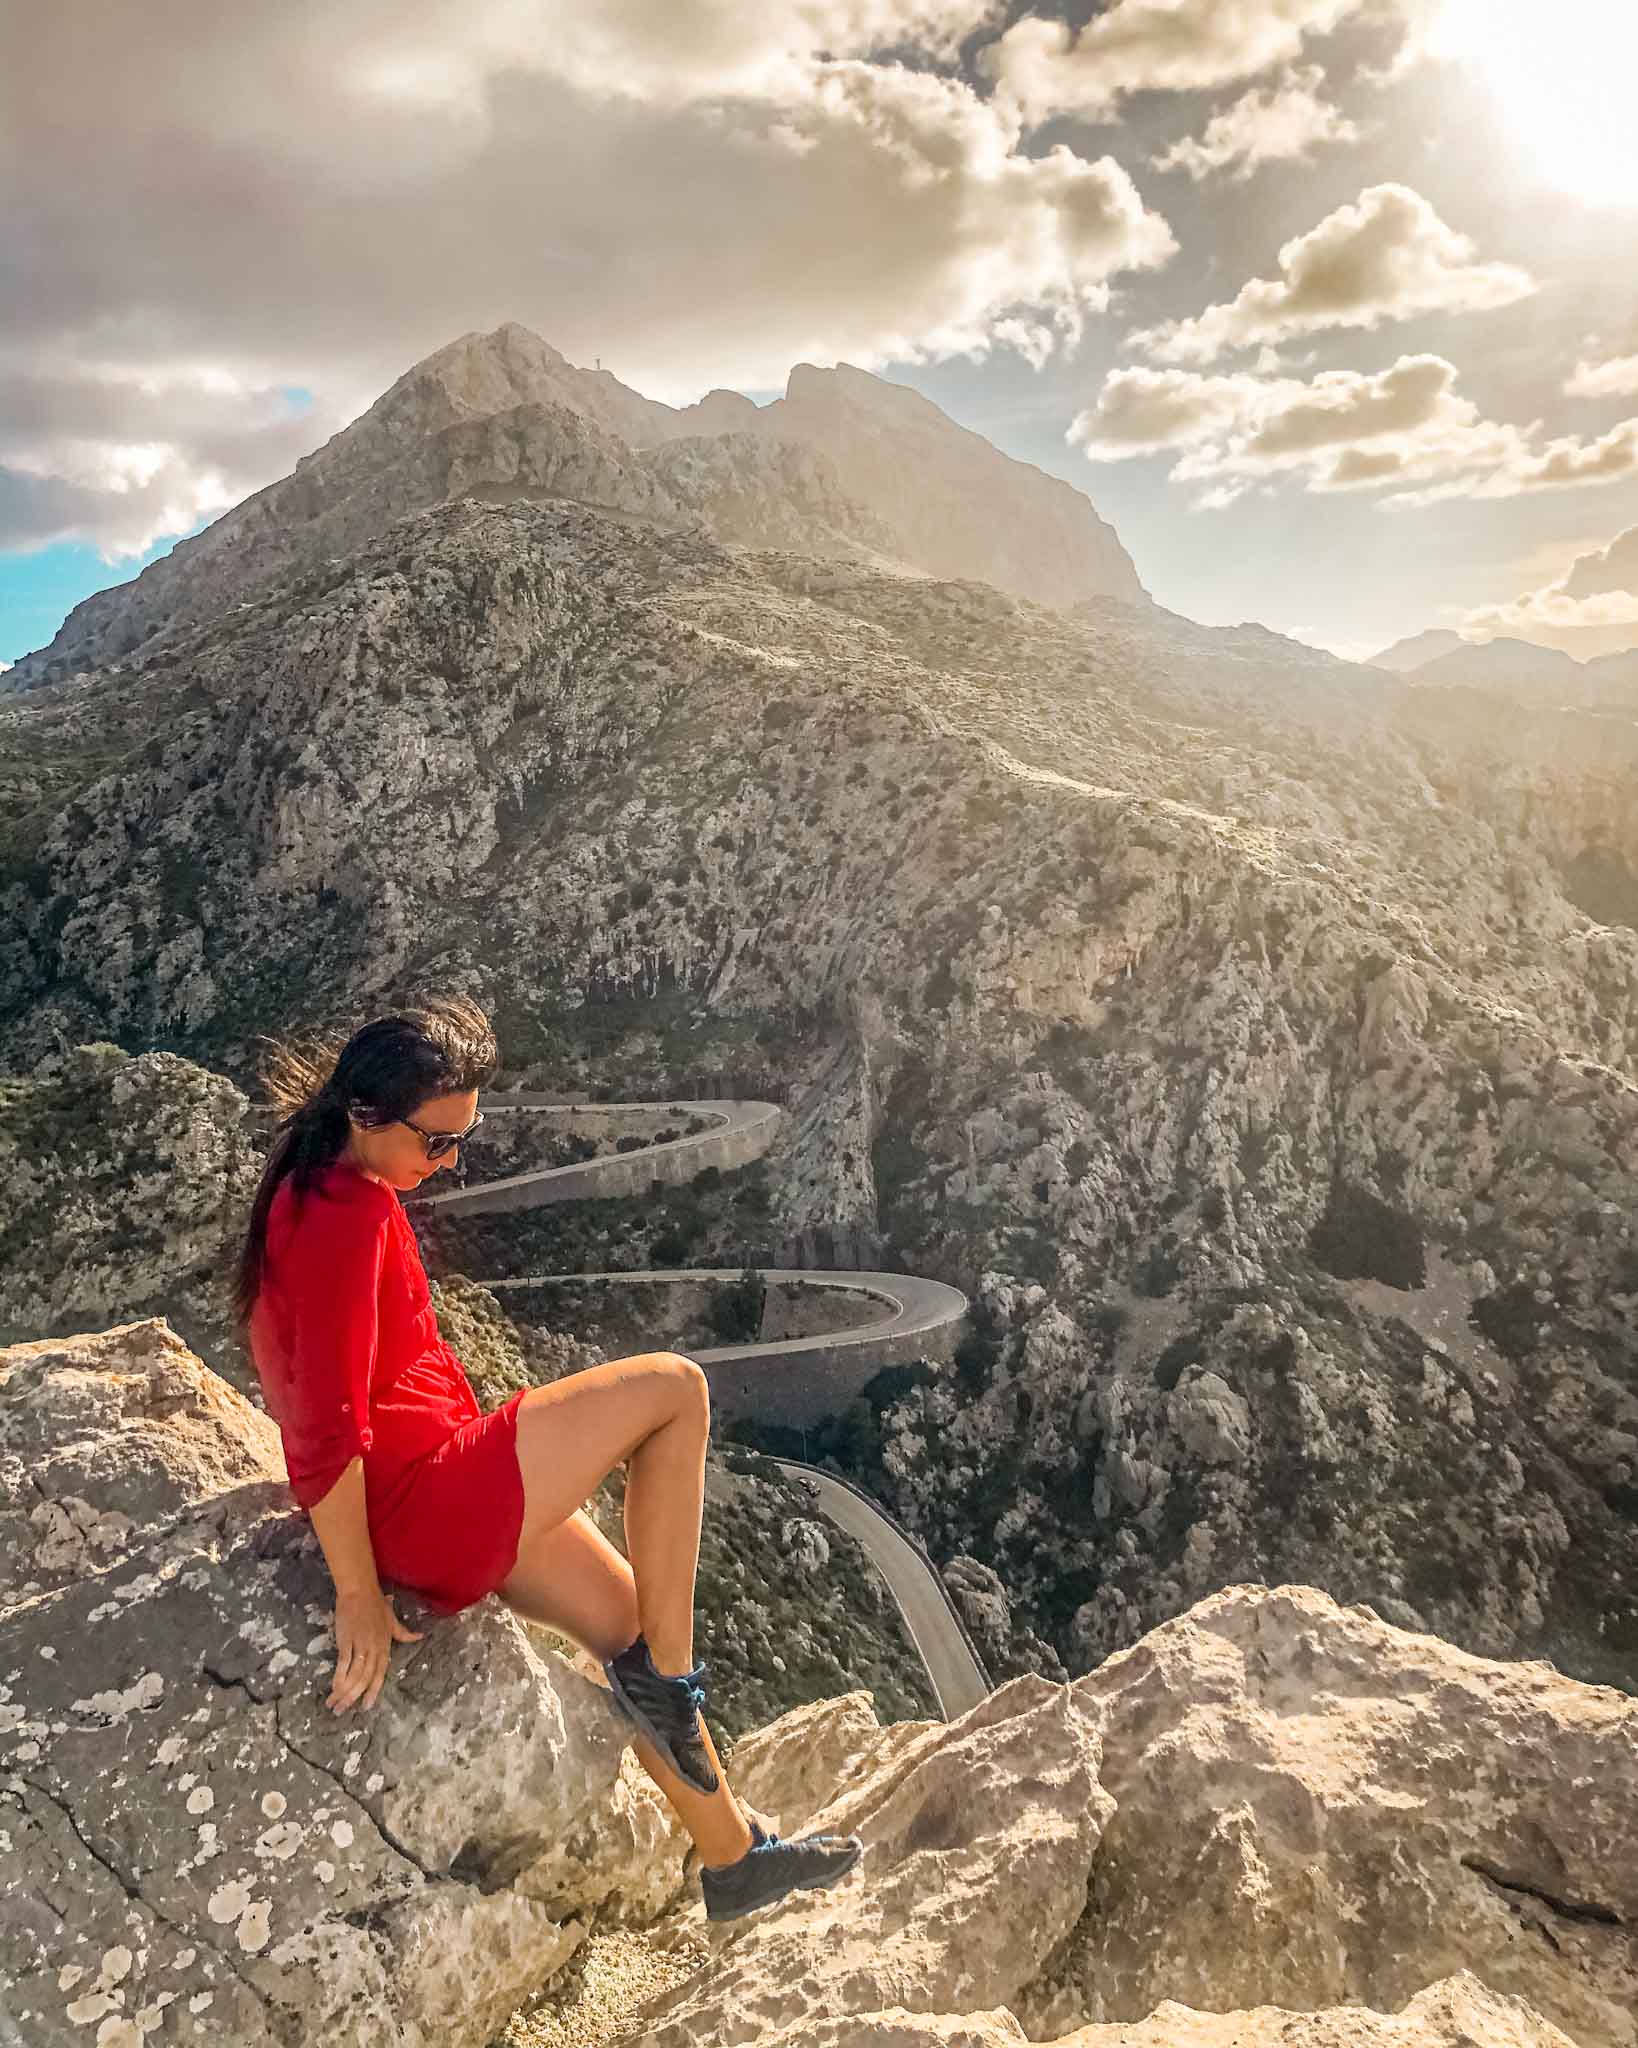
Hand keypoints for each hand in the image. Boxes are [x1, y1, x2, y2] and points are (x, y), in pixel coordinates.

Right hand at [328, 1585, 423, 1712]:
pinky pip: (343, 1663)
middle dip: (353, 1697)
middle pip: (365, 1678)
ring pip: (354, 1674)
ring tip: (334, 1704)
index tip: (366, 1706)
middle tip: (341, 1712)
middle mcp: (374, 1648)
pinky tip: (333, 1688)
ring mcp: (360, 1645)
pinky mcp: (346, 1640)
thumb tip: (420, 1637)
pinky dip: (339, 1677)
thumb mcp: (392, 1620)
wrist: (360, 1590)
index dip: (373, 1691)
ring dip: (343, 1691)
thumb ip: (404, 1634)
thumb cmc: (376, 1605)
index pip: (381, 1674)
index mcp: (385, 1646)